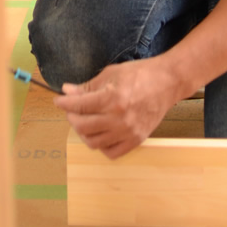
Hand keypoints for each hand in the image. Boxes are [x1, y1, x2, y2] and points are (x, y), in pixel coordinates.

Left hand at [53, 57, 181, 158]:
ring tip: (84, 121)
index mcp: (112, 98)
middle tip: (72, 110)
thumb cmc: (140, 74)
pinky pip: (111, 152)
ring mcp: (128, 131)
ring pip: (93, 142)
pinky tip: (100, 133)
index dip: (64, 103)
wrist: (168, 82)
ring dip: (83, 132)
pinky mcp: (137, 140)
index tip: (58, 100)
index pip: (78, 106)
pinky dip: (101, 145)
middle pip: (82, 126)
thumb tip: (67, 91)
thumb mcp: (111, 74)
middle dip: (71, 117)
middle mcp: (119, 118)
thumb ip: (88, 86)